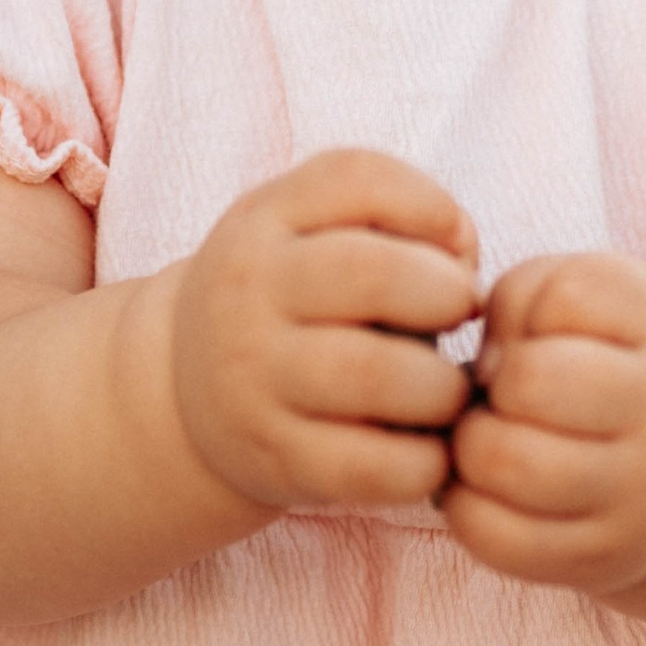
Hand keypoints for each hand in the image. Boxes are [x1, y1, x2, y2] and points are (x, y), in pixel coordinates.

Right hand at [171, 149, 478, 516]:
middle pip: (373, 274)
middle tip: (460, 319)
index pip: (358, 180)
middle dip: (447, 296)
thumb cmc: (293, 302)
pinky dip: (424, 462)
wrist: (182, 394)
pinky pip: (371, 465)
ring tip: (446, 392)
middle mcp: (248, 292)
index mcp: (265, 221)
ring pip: (375, 374)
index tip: (453, 250)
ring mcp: (254, 379)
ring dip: (442, 387)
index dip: (432, 208)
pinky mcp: (274, 458)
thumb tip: (463, 255)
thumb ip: (395, 216)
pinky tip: (428, 449)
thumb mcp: (311, 231)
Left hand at [442, 251, 645, 597]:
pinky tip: (486, 490)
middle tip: (501, 398)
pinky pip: (493, 534)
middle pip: (530, 381)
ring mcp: (644, 499)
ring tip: (489, 440)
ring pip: (504, 460)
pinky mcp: (603, 560)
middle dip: (493, 384)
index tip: (541, 340)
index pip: (568, 297)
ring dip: (470, 445)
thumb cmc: (623, 365)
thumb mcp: (609, 302)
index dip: (527, 313)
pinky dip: (463, 505)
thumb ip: (531, 295)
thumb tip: (479, 372)